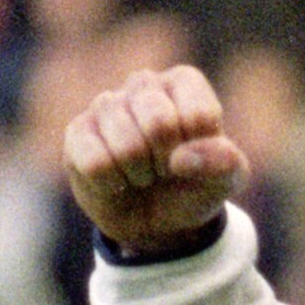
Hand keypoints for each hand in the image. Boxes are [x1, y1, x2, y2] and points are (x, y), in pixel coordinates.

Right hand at [64, 64, 246, 254]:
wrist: (160, 221)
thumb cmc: (195, 186)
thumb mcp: (227, 179)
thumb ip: (224, 162)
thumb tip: (181, 159)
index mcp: (183, 83)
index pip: (197, 115)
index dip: (197, 151)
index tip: (193, 157)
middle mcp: (143, 84)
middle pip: (158, 122)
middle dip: (166, 161)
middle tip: (165, 169)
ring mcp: (106, 104)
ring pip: (125, 145)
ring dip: (139, 175)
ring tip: (142, 175)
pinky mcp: (77, 132)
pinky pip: (94, 162)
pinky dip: (111, 184)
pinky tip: (115, 180)